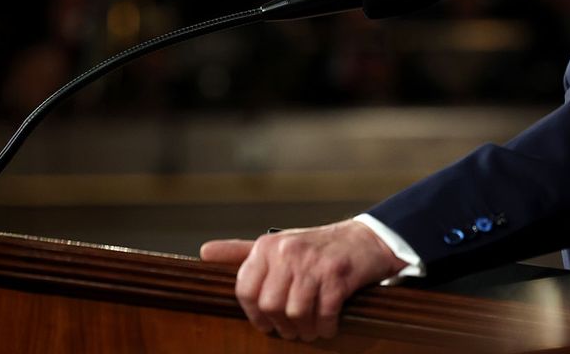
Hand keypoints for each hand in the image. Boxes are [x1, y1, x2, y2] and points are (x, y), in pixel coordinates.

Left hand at [200, 219, 406, 340]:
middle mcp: (288, 251)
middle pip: (270, 305)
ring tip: (310, 329)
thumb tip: (204, 252)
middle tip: (293, 330)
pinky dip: (326, 326)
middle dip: (282, 325)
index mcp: (268, 246)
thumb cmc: (317, 247)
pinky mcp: (338, 274)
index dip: (254, 315)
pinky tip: (328, 325)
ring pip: (295, 312)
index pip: (245, 290)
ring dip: (304, 329)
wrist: (365, 239)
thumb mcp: (277, 245)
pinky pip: (324, 313)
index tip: (266, 322)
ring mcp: (314, 262)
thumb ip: (241, 252)